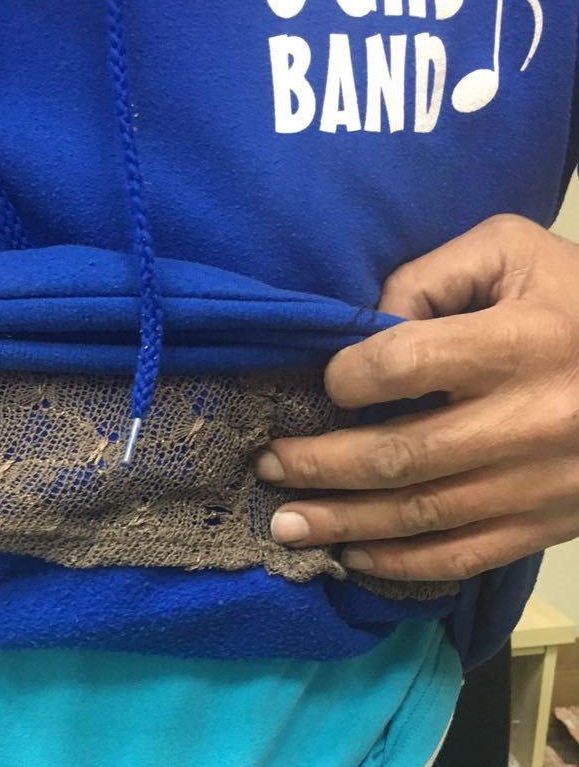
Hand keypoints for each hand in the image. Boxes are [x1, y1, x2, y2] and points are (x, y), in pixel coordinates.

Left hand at [259, 214, 578, 581]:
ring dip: (342, 522)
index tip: (325, 384)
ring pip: (421, 514)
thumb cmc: (577, 300)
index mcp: (518, 343)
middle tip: (267, 465)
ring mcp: (539, 483)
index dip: (346, 377)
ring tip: (284, 525)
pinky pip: (463, 555)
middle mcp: (528, 420)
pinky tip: (352, 555)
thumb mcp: (511, 253)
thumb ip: (429, 278)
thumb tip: (364, 328)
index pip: (404, 366)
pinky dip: (400, 561)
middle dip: (319, 465)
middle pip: (399, 454)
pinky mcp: (547, 523)